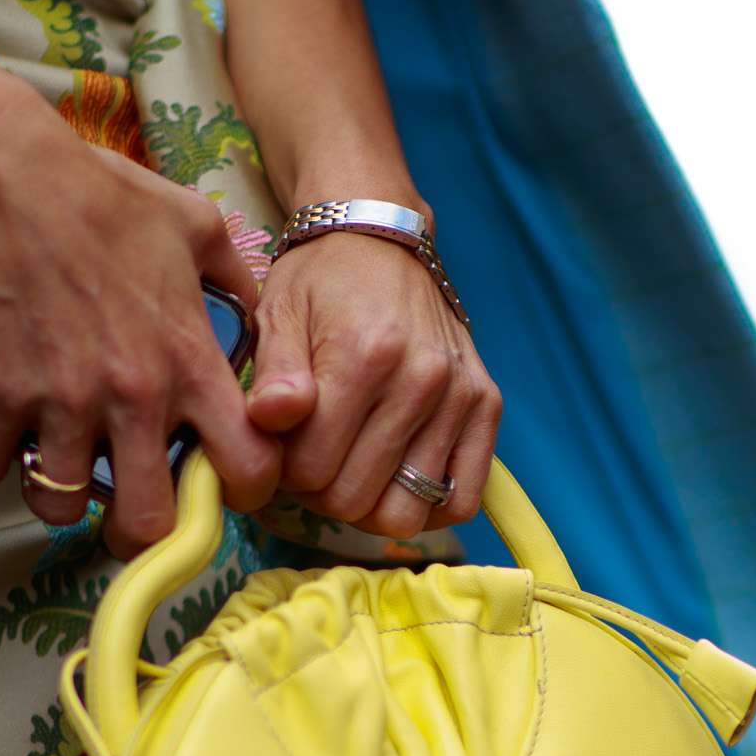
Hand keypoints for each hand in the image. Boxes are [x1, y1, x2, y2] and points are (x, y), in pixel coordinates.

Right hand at [0, 32, 274, 555]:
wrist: (6, 177)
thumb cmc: (105, 198)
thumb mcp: (198, 228)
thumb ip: (239, 283)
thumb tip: (263, 315)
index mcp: (191, 364)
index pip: (246, 472)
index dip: (240, 492)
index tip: (218, 482)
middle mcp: (134, 398)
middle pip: (149, 523)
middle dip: (143, 528)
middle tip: (131, 502)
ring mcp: (63, 403)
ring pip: (63, 506)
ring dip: (62, 494)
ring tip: (61, 463)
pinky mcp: (0, 396)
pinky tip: (1, 429)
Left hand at [245, 232, 501, 535]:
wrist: (382, 241)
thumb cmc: (321, 284)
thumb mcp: (278, 316)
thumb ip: (271, 376)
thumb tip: (269, 419)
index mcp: (362, 357)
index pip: (310, 470)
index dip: (284, 471)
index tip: (283, 448)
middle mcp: (421, 379)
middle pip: (354, 499)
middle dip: (320, 491)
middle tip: (313, 459)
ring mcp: (459, 396)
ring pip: (404, 513)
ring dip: (368, 505)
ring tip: (352, 468)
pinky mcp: (486, 405)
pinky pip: (461, 499)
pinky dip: (426, 505)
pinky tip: (397, 479)